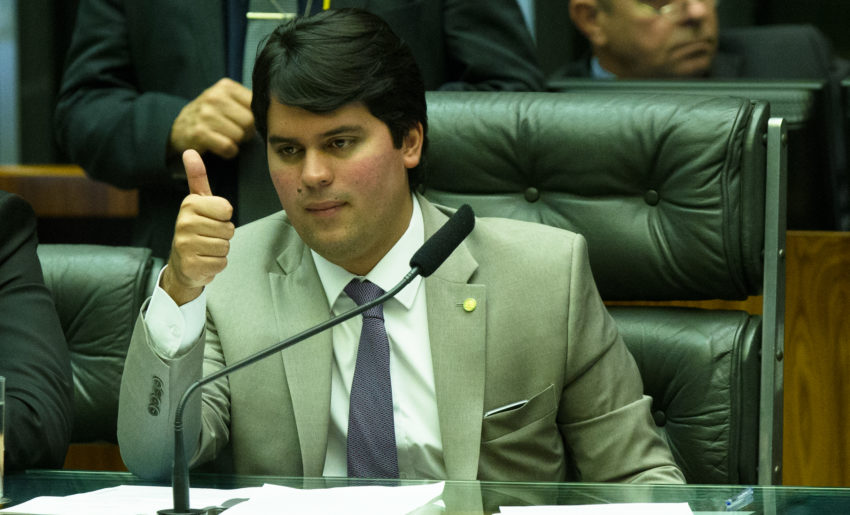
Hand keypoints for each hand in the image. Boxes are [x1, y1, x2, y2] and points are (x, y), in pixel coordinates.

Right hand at [162, 150, 235, 304]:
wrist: (182, 263)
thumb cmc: (196, 229)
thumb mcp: (197, 201)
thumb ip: (197, 177)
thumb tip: (189, 151)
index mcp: (189, 204)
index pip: (227, 209)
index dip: (224, 217)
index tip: (211, 219)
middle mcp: (184, 223)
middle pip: (228, 229)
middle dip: (223, 235)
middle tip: (208, 236)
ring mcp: (185, 245)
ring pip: (225, 246)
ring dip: (220, 250)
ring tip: (206, 248)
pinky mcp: (190, 265)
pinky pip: (221, 263)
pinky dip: (216, 264)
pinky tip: (204, 261)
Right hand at [169, 78, 254, 159]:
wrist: (180, 129)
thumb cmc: (211, 116)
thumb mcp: (227, 101)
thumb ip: (248, 102)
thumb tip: (276, 110)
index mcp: (225, 86)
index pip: (256, 105)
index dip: (254, 118)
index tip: (244, 122)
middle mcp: (214, 97)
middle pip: (250, 121)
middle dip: (247, 132)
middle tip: (235, 133)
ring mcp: (205, 114)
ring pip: (240, 135)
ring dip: (237, 142)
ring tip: (226, 138)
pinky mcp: (199, 133)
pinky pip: (228, 147)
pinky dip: (229, 152)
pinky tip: (221, 147)